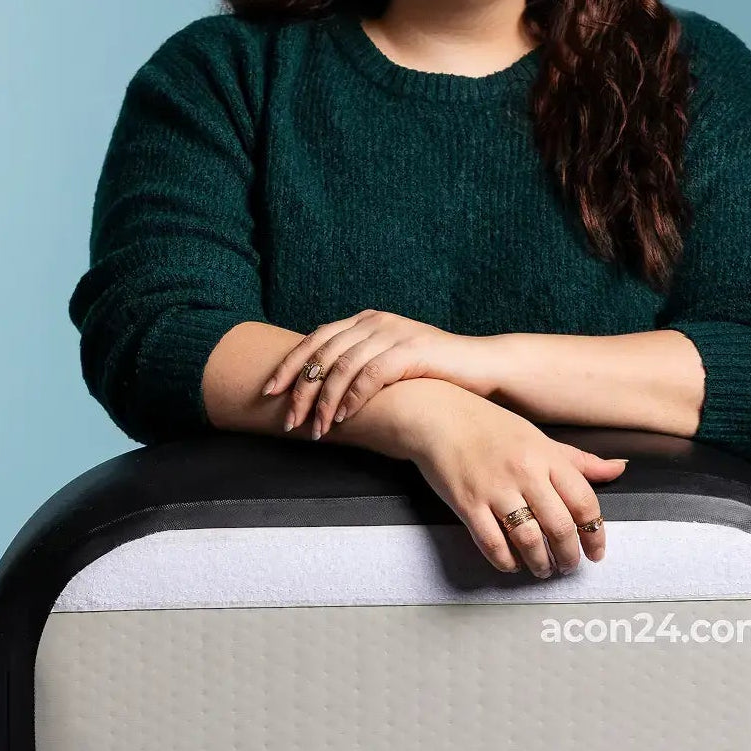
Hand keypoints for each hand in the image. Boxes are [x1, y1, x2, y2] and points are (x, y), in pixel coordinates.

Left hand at [262, 309, 497, 438]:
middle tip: (291, 422)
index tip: (270, 392)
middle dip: (301, 390)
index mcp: (366, 320)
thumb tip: (318, 390)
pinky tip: (344, 418)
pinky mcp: (412, 350)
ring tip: (318, 430)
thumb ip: (359, 364)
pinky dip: (353, 397)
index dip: (289, 364)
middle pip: (323, 353)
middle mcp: (376, 321)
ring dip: (325, 402)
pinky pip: (371, 374)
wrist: (481, 366)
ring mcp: (394, 333)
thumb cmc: (432, 371)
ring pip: (343, 366)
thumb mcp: (390, 360)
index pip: (316, 338)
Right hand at [406, 389, 627, 579]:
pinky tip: (512, 563)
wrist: (438, 416)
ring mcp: (495, 489)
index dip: (595, 533)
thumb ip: (577, 459)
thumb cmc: (489, 426)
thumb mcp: (537, 437)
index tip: (597, 551)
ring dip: (541, 563)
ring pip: (529, 540)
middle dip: (570, 555)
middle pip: (560, 526)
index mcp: (545, 455)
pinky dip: (506, 561)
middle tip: (570, 566)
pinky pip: (492, 544)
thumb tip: (618, 467)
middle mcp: (524, 472)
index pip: (583, 500)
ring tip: (544, 569)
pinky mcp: (468, 504)